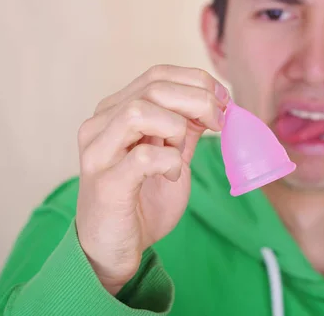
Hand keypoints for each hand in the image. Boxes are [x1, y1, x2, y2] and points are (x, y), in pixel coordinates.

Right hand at [75, 64, 229, 294]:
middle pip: (154, 87)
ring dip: (176, 127)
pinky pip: (145, 156)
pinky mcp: (105, 182)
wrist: (113, 249)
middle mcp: (100, 124)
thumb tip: (216, 103)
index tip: (224, 101)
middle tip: (220, 123)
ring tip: (181, 151)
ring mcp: (98, 151)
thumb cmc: (141, 199)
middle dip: (199, 101)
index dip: (197, 80)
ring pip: (140, 111)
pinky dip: (170, 162)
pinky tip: (172, 176)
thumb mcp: (169, 155)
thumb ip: (183, 128)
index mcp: (115, 111)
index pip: (157, 74)